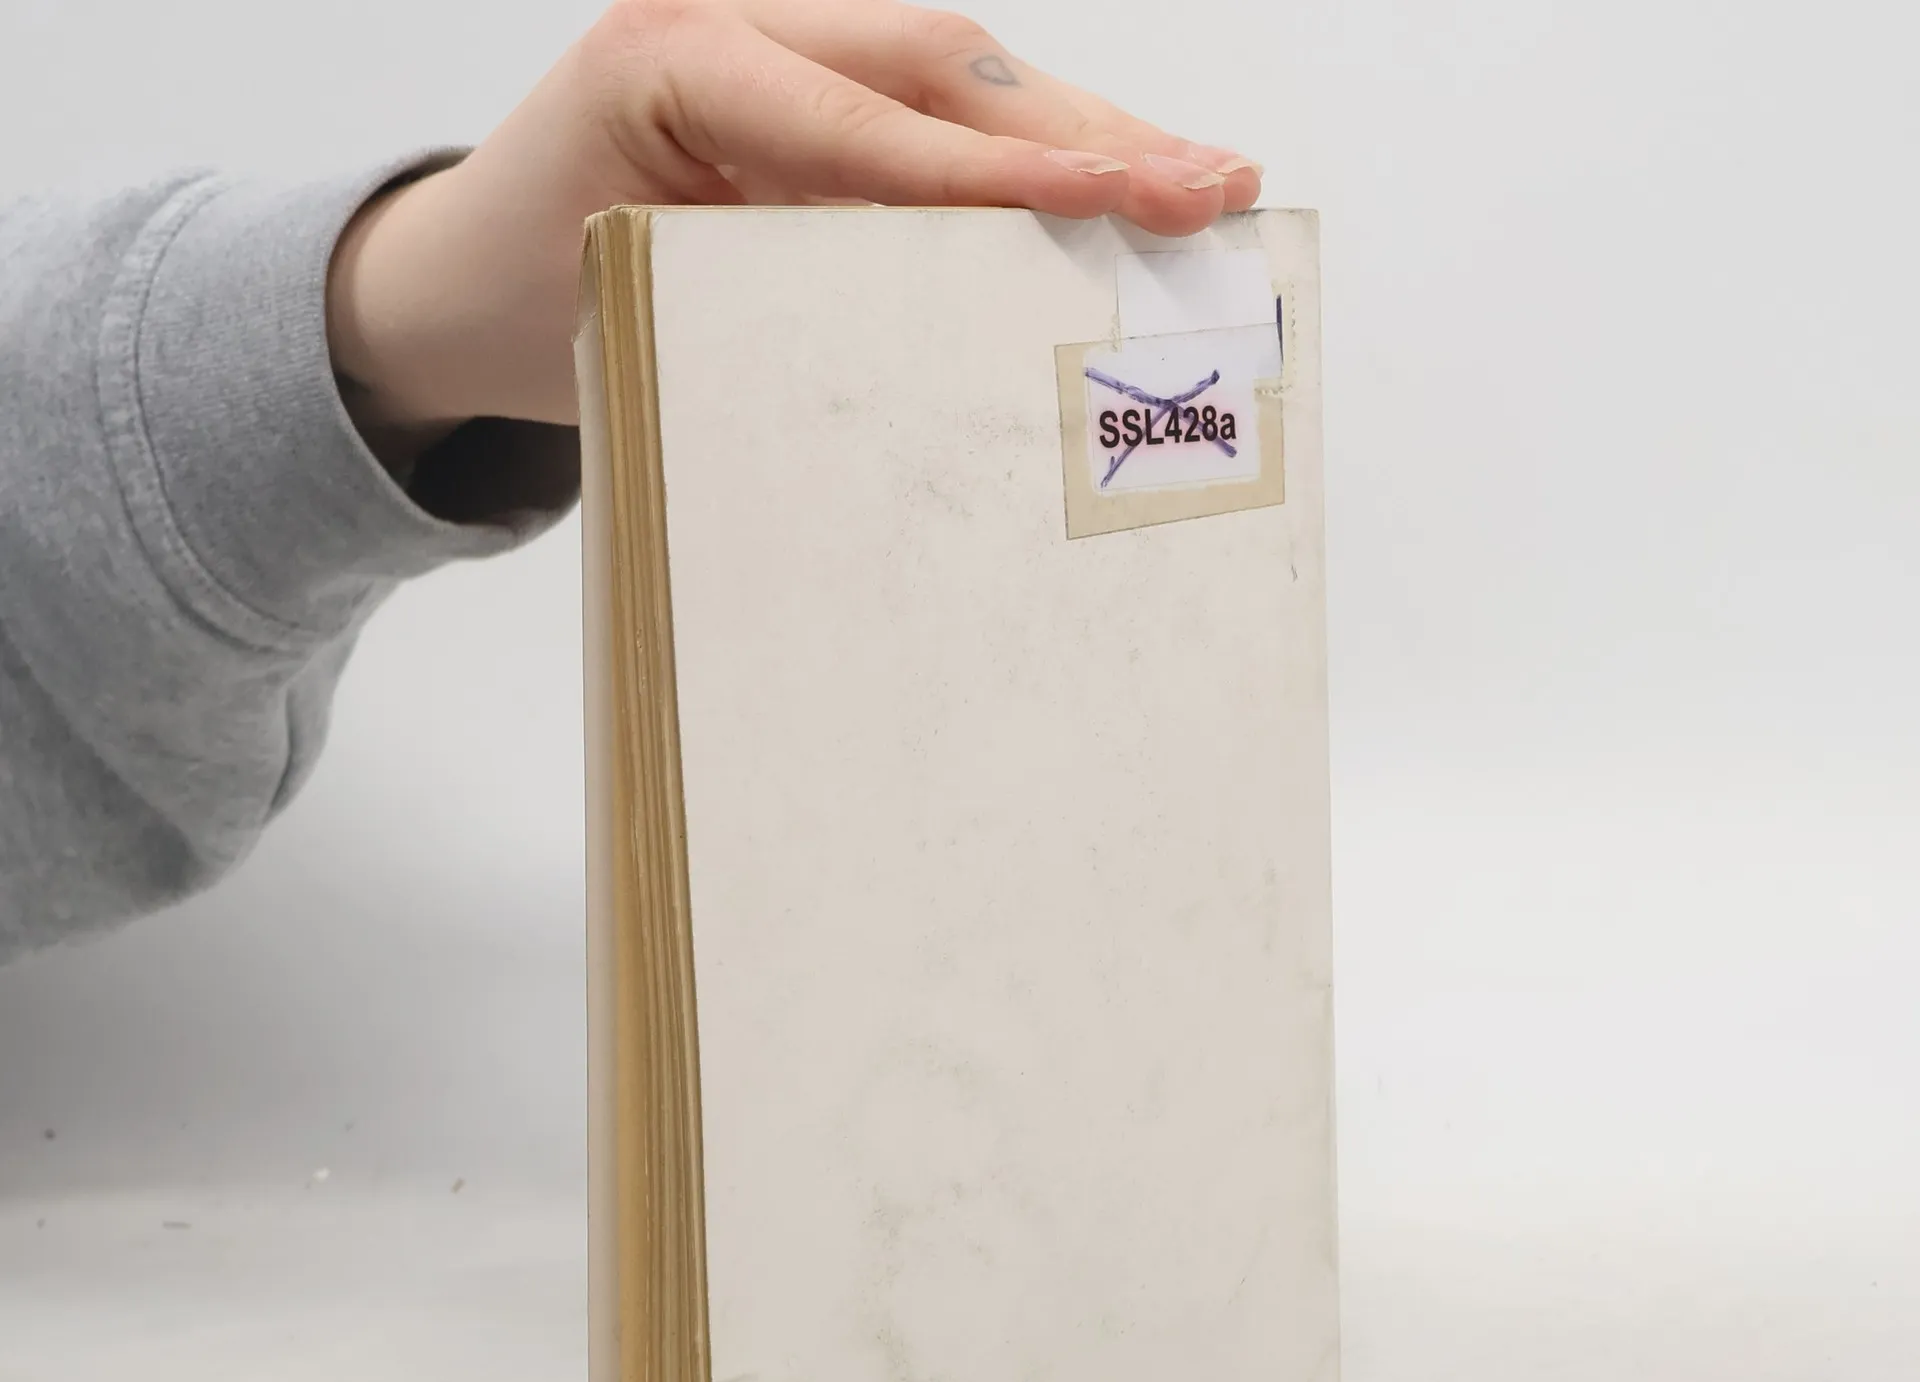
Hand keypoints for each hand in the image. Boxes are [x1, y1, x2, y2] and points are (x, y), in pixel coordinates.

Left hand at [326, 0, 1261, 439]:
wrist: (449, 287)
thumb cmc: (522, 309)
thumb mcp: (632, 323)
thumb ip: (771, 311)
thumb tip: (943, 349)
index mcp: (672, 64)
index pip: (866, 121)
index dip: (1002, 168)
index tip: (1119, 195)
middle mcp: (736, 28)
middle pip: (943, 66)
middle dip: (1087, 132)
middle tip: (1212, 187)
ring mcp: (776, 49)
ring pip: (957, 82)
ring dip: (1083, 136)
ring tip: (1198, 186)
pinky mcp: (806, 98)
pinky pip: (931, 122)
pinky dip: (1026, 161)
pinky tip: (1111, 190)